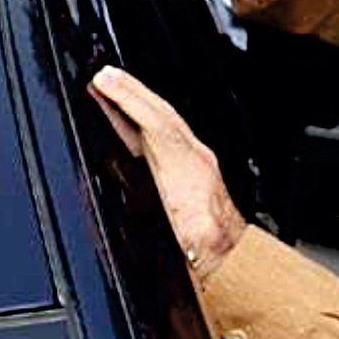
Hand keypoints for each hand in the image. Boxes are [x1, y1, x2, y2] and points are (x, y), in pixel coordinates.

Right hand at [89, 66, 246, 276]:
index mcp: (190, 174)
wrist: (236, 265)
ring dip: (137, 102)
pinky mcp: (192, 172)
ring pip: (165, 122)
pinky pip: (165, 134)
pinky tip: (130, 121)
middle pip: (162, 114)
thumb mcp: (193, 238)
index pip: (158, 124)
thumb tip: (157, 194)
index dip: (130, 100)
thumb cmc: (209, 255)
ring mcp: (196, 163)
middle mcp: (196, 161)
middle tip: (102, 74)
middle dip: (131, 91)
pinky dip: (144, 120)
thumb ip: (178, 220)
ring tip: (112, 86)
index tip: (104, 81)